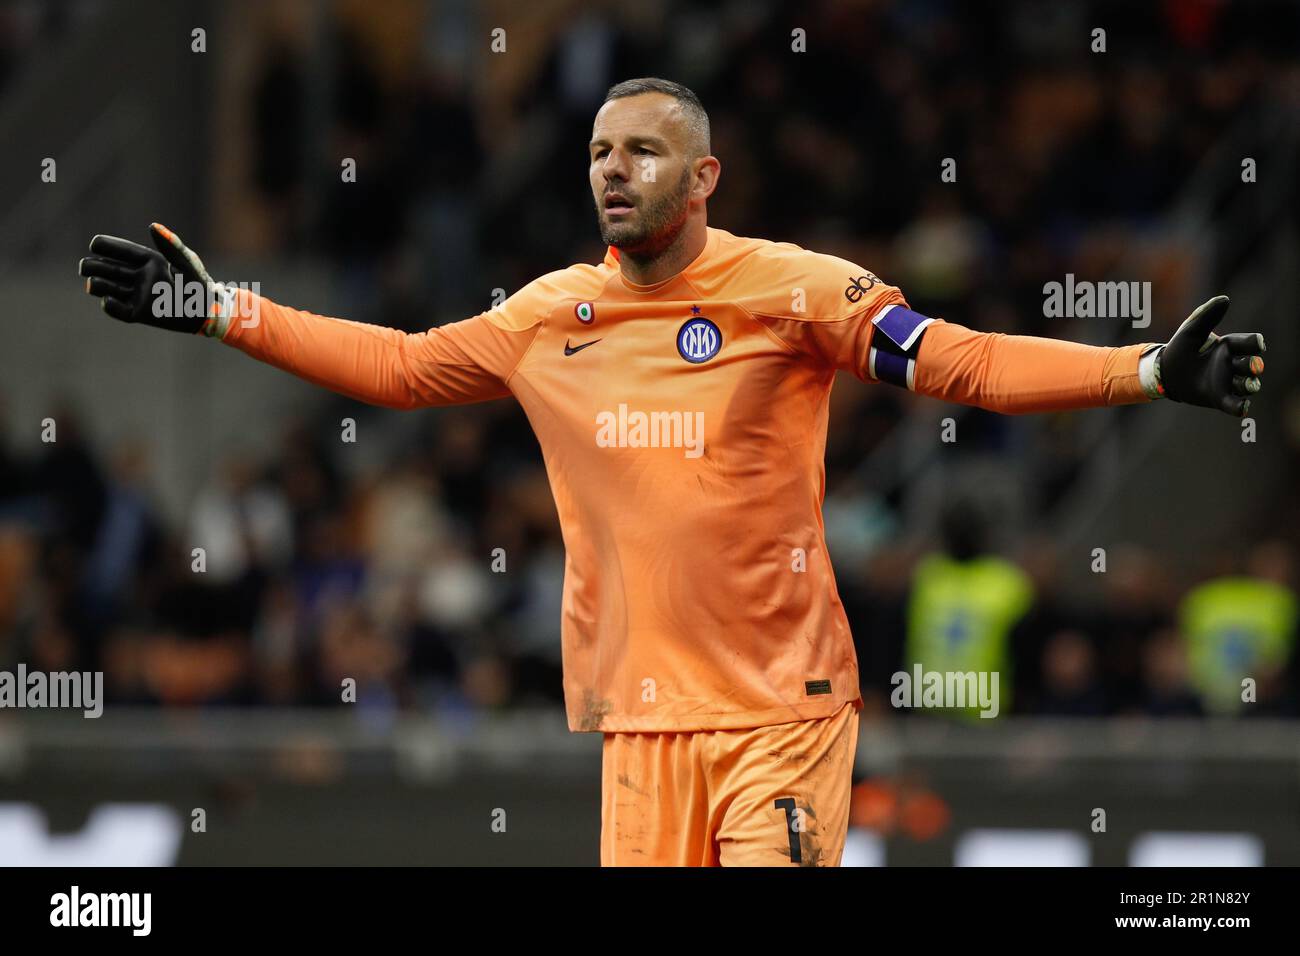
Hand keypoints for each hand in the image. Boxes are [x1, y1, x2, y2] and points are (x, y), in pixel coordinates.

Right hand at [78, 223, 223, 333]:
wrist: (208, 310)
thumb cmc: (199, 282)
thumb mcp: (185, 261)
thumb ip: (170, 245)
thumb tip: (152, 226)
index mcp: (144, 259)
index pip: (114, 249)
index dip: (102, 246)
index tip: (95, 245)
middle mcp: (136, 276)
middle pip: (102, 267)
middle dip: (91, 266)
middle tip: (90, 268)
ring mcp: (136, 295)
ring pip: (104, 287)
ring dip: (96, 284)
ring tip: (95, 284)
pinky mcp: (139, 313)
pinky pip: (117, 311)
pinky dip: (110, 306)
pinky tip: (108, 300)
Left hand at [1156, 296, 1264, 417]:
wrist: (1164, 372)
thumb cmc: (1180, 349)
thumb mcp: (1190, 331)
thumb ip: (1206, 316)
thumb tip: (1224, 299)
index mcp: (1229, 347)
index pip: (1248, 344)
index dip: (1255, 343)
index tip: (1258, 343)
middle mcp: (1233, 364)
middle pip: (1251, 365)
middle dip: (1254, 366)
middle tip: (1253, 366)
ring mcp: (1228, 382)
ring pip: (1247, 385)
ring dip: (1250, 385)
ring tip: (1249, 384)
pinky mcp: (1219, 398)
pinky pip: (1234, 405)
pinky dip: (1239, 407)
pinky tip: (1242, 408)